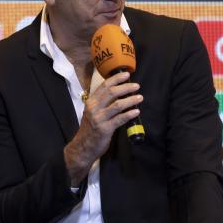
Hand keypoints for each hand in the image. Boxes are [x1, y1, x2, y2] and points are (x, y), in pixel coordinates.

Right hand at [64, 71, 141, 185]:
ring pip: (118, 105)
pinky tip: (136, 112)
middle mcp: (94, 108)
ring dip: (131, 100)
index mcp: (91, 102)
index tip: (127, 75)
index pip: (104, 86)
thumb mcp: (92, 113)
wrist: (83, 147)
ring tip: (139, 98)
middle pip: (112, 93)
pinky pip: (120, 119)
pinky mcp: (105, 129)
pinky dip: (129, 114)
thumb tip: (119, 95)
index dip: (116, 79)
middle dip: (126, 87)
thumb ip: (102, 104)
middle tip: (136, 86)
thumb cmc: (90, 129)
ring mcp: (99, 118)